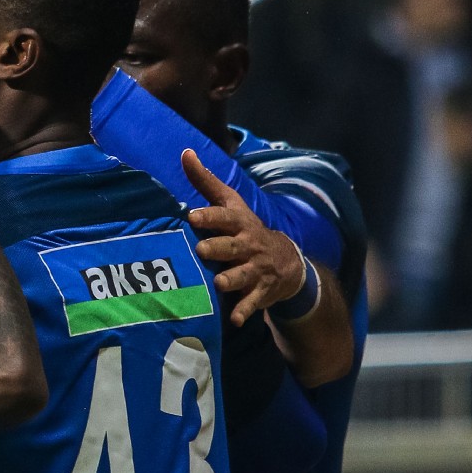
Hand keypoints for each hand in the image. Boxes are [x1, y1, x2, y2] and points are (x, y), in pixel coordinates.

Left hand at [181, 149, 306, 327]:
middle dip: (219, 248)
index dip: (210, 216)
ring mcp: (256, 270)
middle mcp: (248, 245)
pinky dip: (243, 311)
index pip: (225, 217)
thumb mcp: (230, 204)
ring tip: (219, 283)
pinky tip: (233, 319)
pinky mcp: (260, 292)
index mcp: (239, 223)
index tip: (192, 215)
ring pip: (243, 275)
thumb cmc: (244, 228)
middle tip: (202, 250)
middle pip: (233, 246)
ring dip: (231, 279)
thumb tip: (184, 152)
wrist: (287, 261)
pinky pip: (252, 303)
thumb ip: (205, 181)